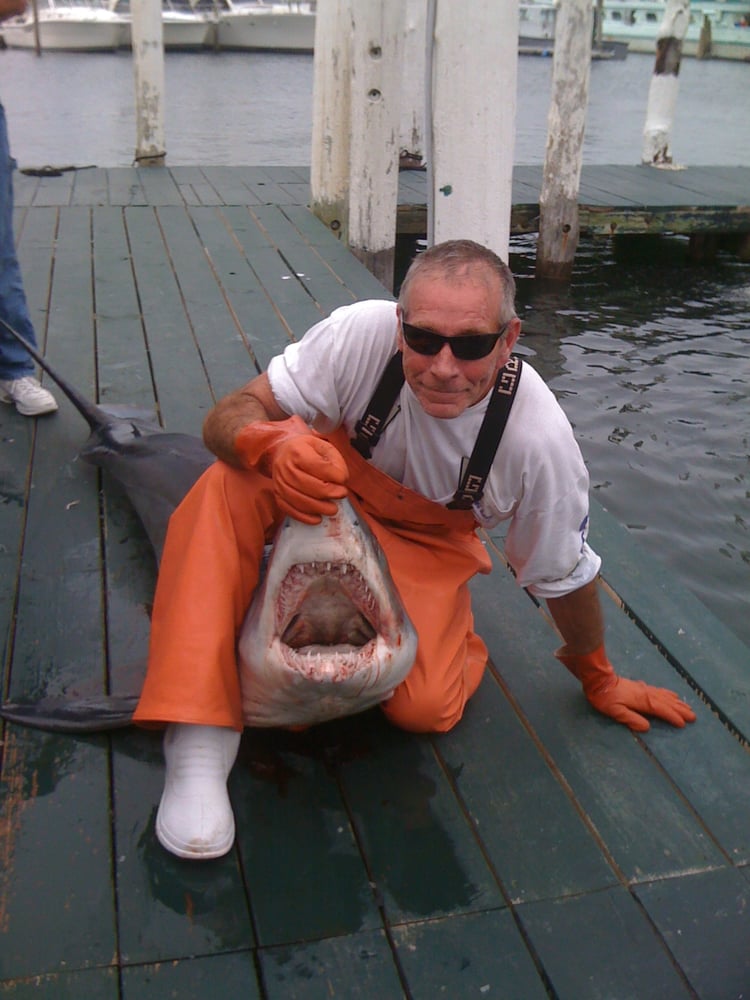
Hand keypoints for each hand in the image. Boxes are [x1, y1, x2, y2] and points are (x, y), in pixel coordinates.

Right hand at [234, 416, 347, 523]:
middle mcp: (285, 467)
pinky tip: (318, 519)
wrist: (283, 451)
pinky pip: (289, 509)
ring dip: (319, 508)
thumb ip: (335, 461)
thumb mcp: (323, 446)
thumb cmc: (307, 450)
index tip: (344, 479)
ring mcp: (279, 482)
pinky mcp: (277, 495)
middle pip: (308, 485)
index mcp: (297, 451)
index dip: (334, 475)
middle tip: (342, 494)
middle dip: (329, 493)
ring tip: (333, 509)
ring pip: (299, 500)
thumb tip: (341, 479)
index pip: (318, 466)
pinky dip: (305, 517)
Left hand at [556, 644, 696, 732]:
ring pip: (665, 696)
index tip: (684, 724)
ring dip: (677, 702)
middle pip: (667, 702)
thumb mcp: (614, 711)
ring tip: (688, 707)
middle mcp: (646, 694)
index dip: (673, 716)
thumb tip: (647, 727)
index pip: (661, 710)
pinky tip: (672, 695)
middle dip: (680, 710)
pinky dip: (668, 694)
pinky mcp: (640, 686)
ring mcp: (644, 689)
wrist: (598, 679)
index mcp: (642, 701)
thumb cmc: (604, 697)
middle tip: (694, 717)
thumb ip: (631, 718)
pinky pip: (659, 690)